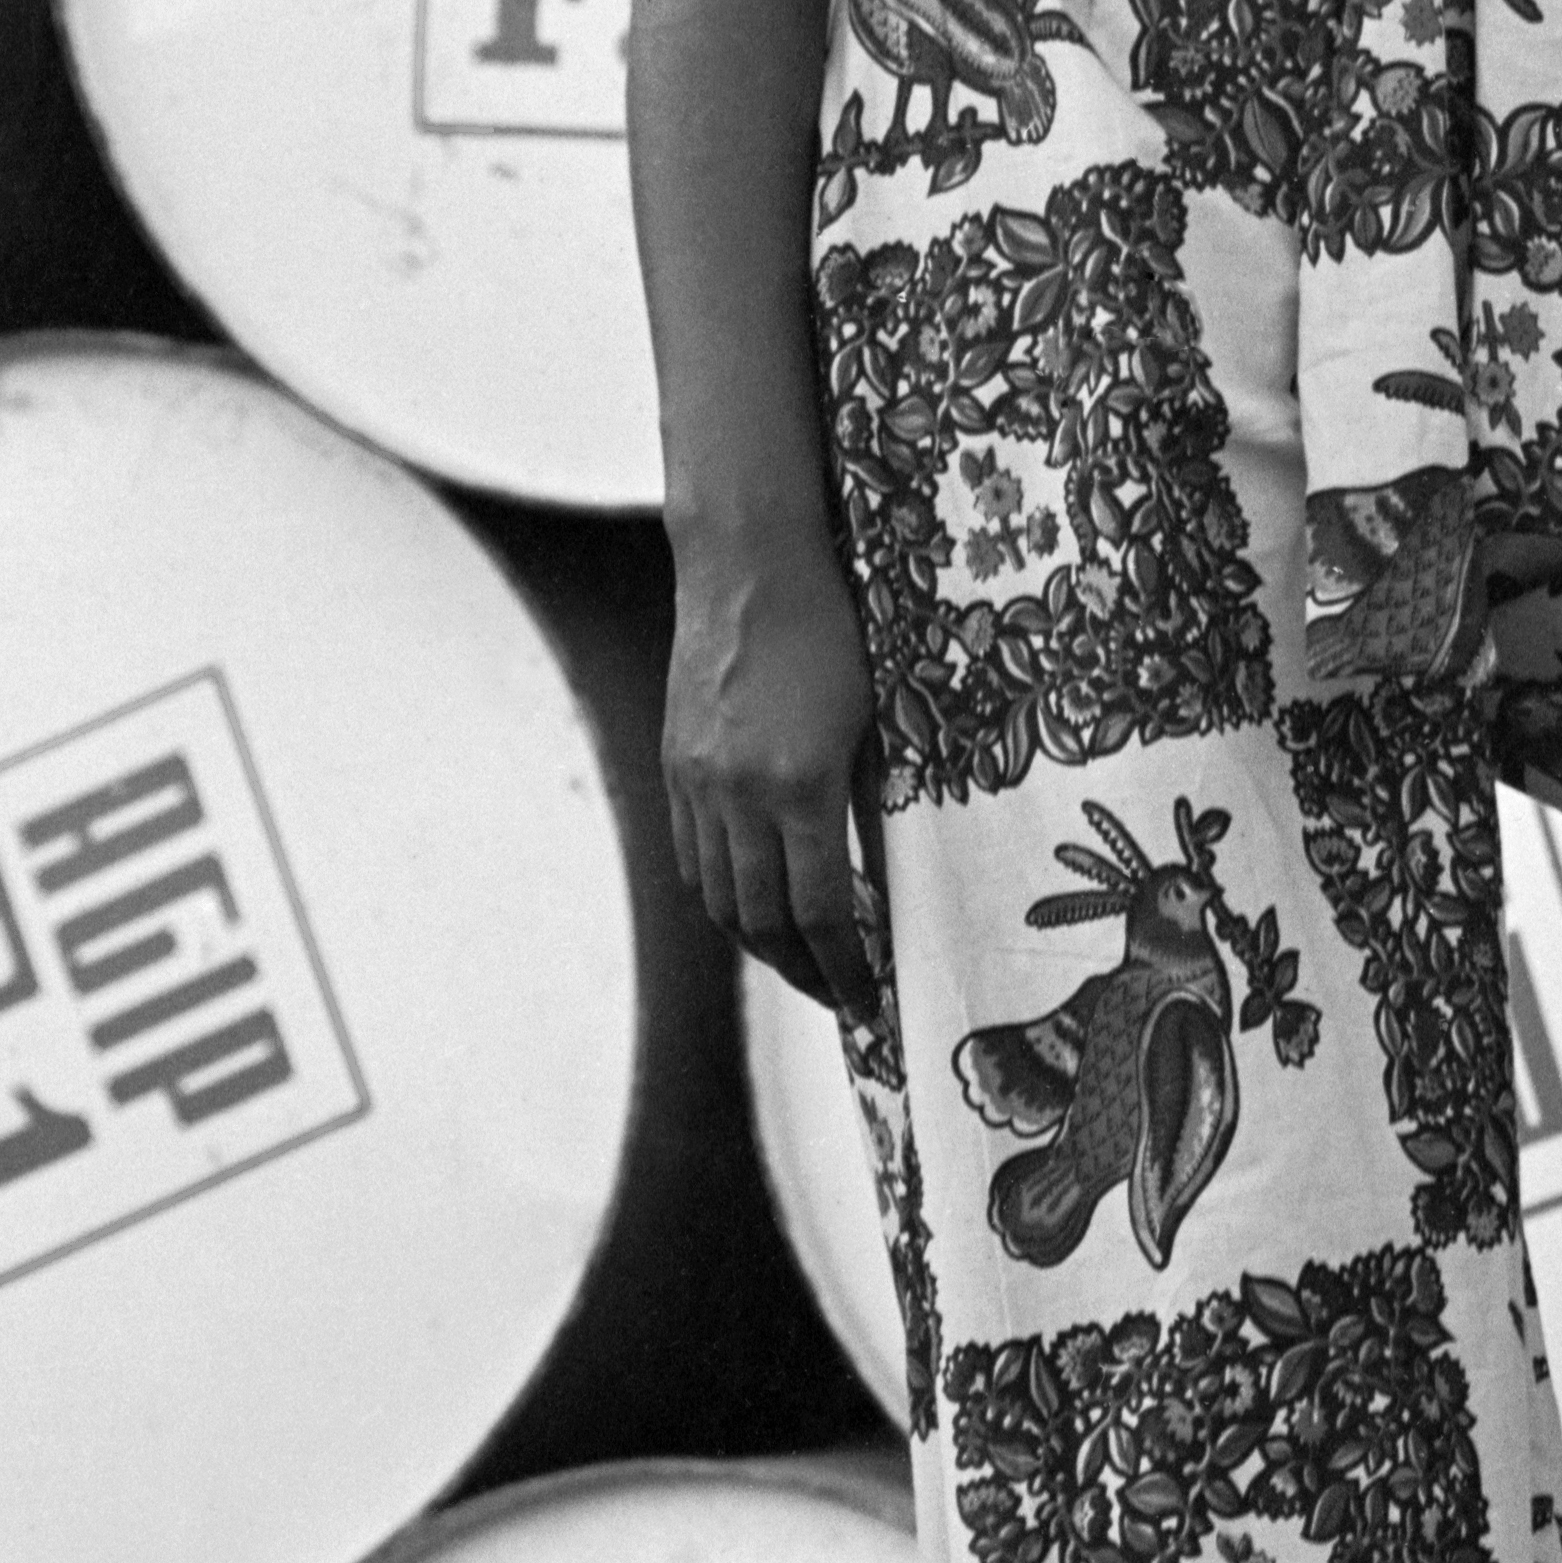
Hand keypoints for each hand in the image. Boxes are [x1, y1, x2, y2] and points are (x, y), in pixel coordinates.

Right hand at [663, 535, 890, 1013]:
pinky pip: (693, 856)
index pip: (820, 913)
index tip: (869, 1000)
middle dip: (802, 972)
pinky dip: (722, 894)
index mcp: (799, 786)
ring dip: (758, 943)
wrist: (750, 562)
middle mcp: (738, 795)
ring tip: (798, 961)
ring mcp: (698, 782)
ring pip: (718, 898)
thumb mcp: (874, 715)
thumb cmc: (834, 626)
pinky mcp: (676, 765)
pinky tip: (751, 900)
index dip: (844, 969)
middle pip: (760, 922)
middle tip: (837, 995)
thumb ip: (872, 800)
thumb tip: (885, 877)